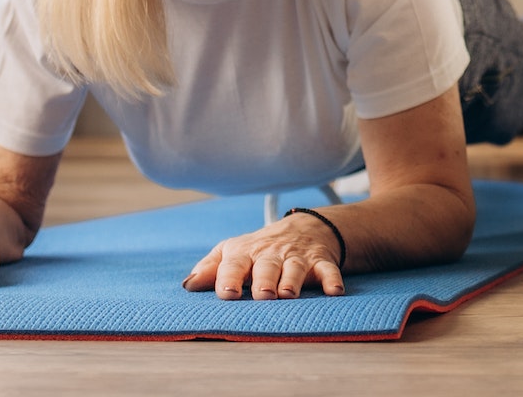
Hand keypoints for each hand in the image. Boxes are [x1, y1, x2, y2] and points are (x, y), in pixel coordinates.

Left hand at [182, 212, 345, 300]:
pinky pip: (328, 269)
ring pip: (295, 268)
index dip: (228, 277)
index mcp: (245, 253)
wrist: (305, 227)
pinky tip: (334, 291)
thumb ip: (210, 268)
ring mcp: (297, 257)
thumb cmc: (259, 249)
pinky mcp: (320, 261)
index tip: (226, 294)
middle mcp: (271, 255)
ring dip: (292, 281)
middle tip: (262, 295)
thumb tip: (187, 286)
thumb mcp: (232, 252)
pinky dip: (332, 279)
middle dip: (264, 280)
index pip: (234, 264)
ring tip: (287, 295)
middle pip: (266, 266)